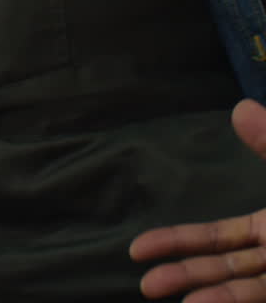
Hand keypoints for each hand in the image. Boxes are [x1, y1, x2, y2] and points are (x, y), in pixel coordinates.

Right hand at [132, 99, 265, 300]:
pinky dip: (232, 301)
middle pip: (222, 265)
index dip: (177, 241)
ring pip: (240, 285)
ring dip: (203, 289)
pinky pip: (260, 297)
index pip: (218, 237)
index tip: (137, 248)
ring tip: (167, 295)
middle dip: (182, 272)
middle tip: (145, 284)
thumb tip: (239, 106)